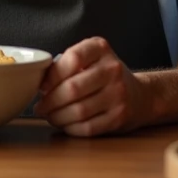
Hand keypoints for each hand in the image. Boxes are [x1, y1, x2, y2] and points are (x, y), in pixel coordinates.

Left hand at [35, 37, 152, 136]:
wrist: (140, 96)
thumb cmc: (105, 76)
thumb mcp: (91, 58)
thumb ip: (67, 64)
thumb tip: (37, 81)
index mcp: (101, 49)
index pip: (73, 58)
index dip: (51, 75)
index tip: (40, 86)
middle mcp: (113, 69)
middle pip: (72, 88)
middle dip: (50, 101)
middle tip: (40, 107)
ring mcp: (118, 94)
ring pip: (78, 110)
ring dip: (57, 117)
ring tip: (51, 116)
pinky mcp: (119, 117)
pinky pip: (88, 127)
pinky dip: (71, 128)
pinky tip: (66, 124)